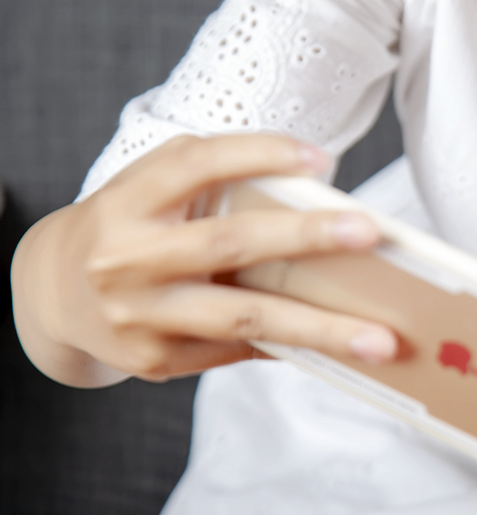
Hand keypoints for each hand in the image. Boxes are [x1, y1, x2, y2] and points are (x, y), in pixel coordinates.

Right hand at [11, 134, 397, 386]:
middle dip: (304, 238)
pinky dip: (293, 345)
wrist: (57, 293)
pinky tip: (339, 347)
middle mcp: (129, 258)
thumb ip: (214, 178)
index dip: (260, 155)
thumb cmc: (130, 226)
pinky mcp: (156, 359)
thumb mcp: (153, 188)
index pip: (196, 164)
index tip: (321, 158)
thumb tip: (311, 200)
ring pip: (245, 318)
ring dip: (320, 329)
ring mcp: (141, 315)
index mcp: (130, 200)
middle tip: (368, 232)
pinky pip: (239, 350)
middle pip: (229, 243)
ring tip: (380, 340)